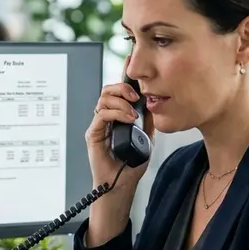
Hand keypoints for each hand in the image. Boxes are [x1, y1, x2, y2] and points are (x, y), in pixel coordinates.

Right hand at [85, 81, 152, 244]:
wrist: (122, 185)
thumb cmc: (131, 164)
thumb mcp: (147, 137)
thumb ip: (148, 120)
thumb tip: (155, 102)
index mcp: (118, 116)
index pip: (119, 91)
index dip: (124, 76)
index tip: (132, 64)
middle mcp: (106, 118)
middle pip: (108, 90)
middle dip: (123, 87)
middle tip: (136, 95)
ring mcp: (99, 125)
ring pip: (103, 99)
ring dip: (120, 100)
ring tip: (133, 112)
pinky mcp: (93, 134)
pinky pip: (101, 114)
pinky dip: (116, 113)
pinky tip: (128, 119)